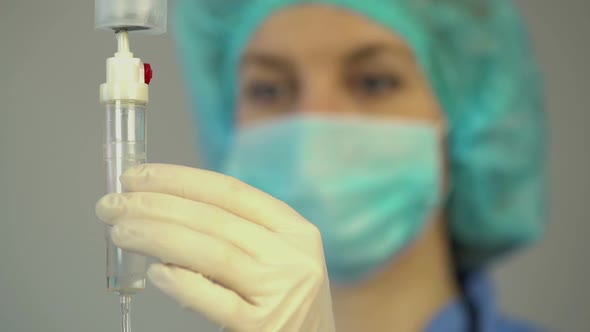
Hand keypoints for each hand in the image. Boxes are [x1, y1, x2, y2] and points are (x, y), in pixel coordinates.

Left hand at [96, 164, 334, 331]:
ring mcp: (281, 293)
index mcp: (294, 230)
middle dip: (156, 205)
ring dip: (157, 236)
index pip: (230, 191)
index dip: (178, 179)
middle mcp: (293, 256)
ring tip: (121, 231)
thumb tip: (166, 210)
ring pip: (211, 252)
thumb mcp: (277, 258)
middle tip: (113, 204)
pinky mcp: (264, 328)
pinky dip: (180, 282)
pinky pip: (214, 299)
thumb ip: (239, 235)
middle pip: (214, 219)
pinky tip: (155, 273)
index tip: (138, 176)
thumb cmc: (284, 301)